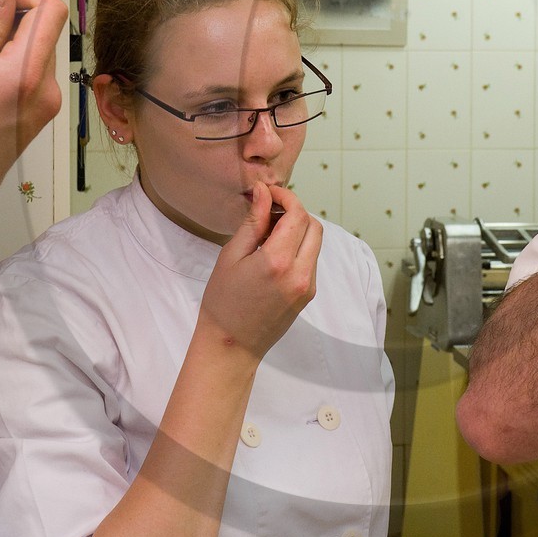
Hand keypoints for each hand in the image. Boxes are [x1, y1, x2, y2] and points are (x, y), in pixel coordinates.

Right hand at [199, 183, 321, 359]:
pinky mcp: (308, 295)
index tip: (270, 193)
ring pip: (315, 242)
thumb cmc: (222, 301)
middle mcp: (300, 273)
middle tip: (270, 211)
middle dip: (296, 211)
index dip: (287, 196)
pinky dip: (298, 248)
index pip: (298, 215)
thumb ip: (253, 221)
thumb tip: (264, 192)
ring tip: (268, 233)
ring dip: (299, 229)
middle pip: (314, 226)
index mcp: (277, 261)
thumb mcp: (231, 256)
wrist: (231, 345)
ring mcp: (308, 286)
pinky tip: (274, 253)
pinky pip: (311, 260)